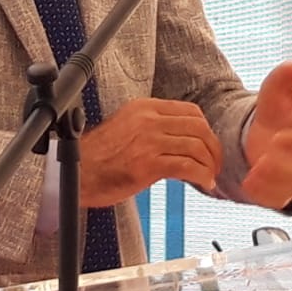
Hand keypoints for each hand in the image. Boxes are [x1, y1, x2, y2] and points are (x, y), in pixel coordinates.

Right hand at [78, 98, 222, 206]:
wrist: (77, 173)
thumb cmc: (98, 157)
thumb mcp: (127, 128)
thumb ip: (153, 128)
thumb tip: (181, 141)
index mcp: (144, 108)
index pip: (191, 111)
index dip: (206, 130)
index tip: (208, 146)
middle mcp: (148, 120)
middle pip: (199, 128)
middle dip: (213, 148)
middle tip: (214, 164)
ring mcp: (149, 141)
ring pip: (196, 146)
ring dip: (209, 164)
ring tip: (209, 176)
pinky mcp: (148, 164)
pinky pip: (187, 166)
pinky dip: (201, 175)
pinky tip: (203, 183)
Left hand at [242, 61, 291, 209]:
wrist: (266, 129)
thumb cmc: (277, 109)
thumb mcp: (276, 91)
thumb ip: (283, 80)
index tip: (278, 138)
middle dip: (284, 169)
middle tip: (261, 161)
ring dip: (274, 185)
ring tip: (252, 176)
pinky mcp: (284, 189)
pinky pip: (280, 200)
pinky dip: (265, 197)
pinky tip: (248, 186)